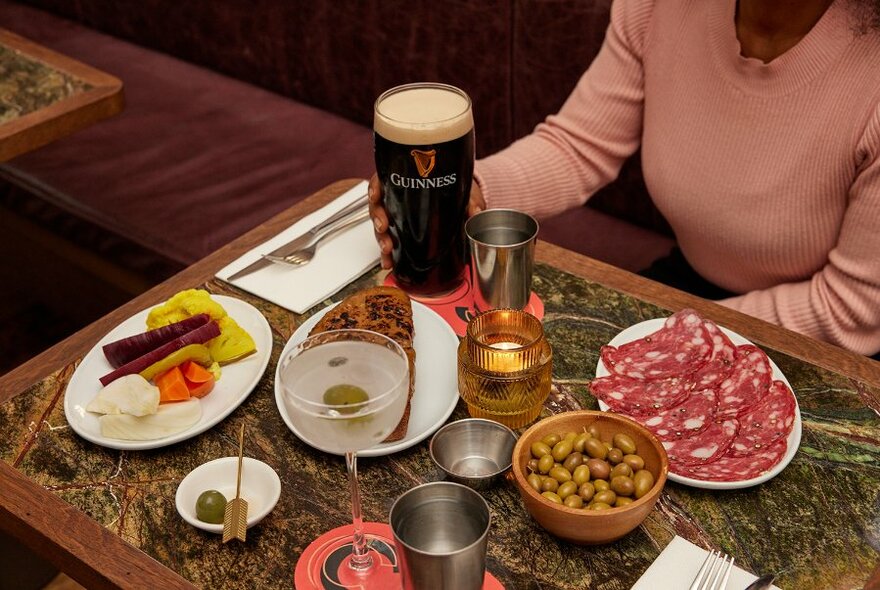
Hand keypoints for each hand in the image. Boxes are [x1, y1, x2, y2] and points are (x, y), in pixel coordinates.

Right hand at [368, 174, 485, 269]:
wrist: (464, 202)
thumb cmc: (459, 189)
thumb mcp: (465, 191)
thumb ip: (470, 200)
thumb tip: (475, 211)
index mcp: (408, 180)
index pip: (384, 180)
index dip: (376, 187)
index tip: (376, 196)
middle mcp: (399, 198)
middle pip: (379, 205)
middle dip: (378, 218)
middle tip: (384, 228)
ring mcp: (400, 216)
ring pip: (381, 225)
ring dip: (381, 238)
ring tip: (387, 249)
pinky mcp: (404, 233)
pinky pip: (391, 242)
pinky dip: (389, 254)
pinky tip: (390, 262)